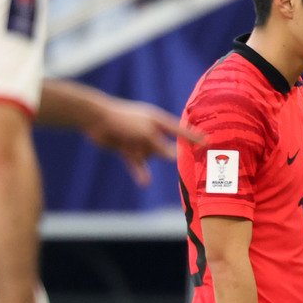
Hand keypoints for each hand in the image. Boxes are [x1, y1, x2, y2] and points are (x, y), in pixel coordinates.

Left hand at [85, 98, 202, 185]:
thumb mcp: (146, 133)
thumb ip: (161, 146)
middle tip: (179, 162)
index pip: (181, 131)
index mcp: (158, 121)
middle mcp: (151, 131)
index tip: (208, 142)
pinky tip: (145, 183)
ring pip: (150, 156)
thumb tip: (175, 158)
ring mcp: (139, 141)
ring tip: (135, 156)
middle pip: (165, 148)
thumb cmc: (123, 120)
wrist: (95, 119)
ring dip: (145, 160)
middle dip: (167, 154)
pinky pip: (137, 164)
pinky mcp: (128, 149)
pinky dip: (141, 173)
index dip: (194, 137)